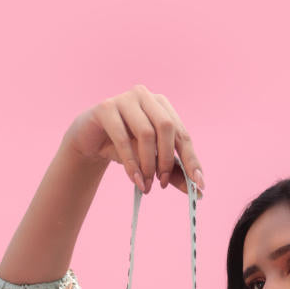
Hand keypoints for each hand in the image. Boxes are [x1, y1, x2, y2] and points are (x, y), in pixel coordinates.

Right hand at [64, 85, 205, 196]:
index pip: (183, 134)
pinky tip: (136, 181)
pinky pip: (123, 138)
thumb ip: (173, 173)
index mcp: (163, 106)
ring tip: (146, 185)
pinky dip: (132, 164)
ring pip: (146, 133)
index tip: (198, 184)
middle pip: (167, 127)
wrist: (91, 142)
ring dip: (148, 164)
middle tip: (162, 184)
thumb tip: (198, 192)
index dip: (191, 160)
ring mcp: (126, 99)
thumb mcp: (151, 161)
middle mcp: (146, 96)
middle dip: (167, 160)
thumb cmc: (125, 148)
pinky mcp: (106, 108)